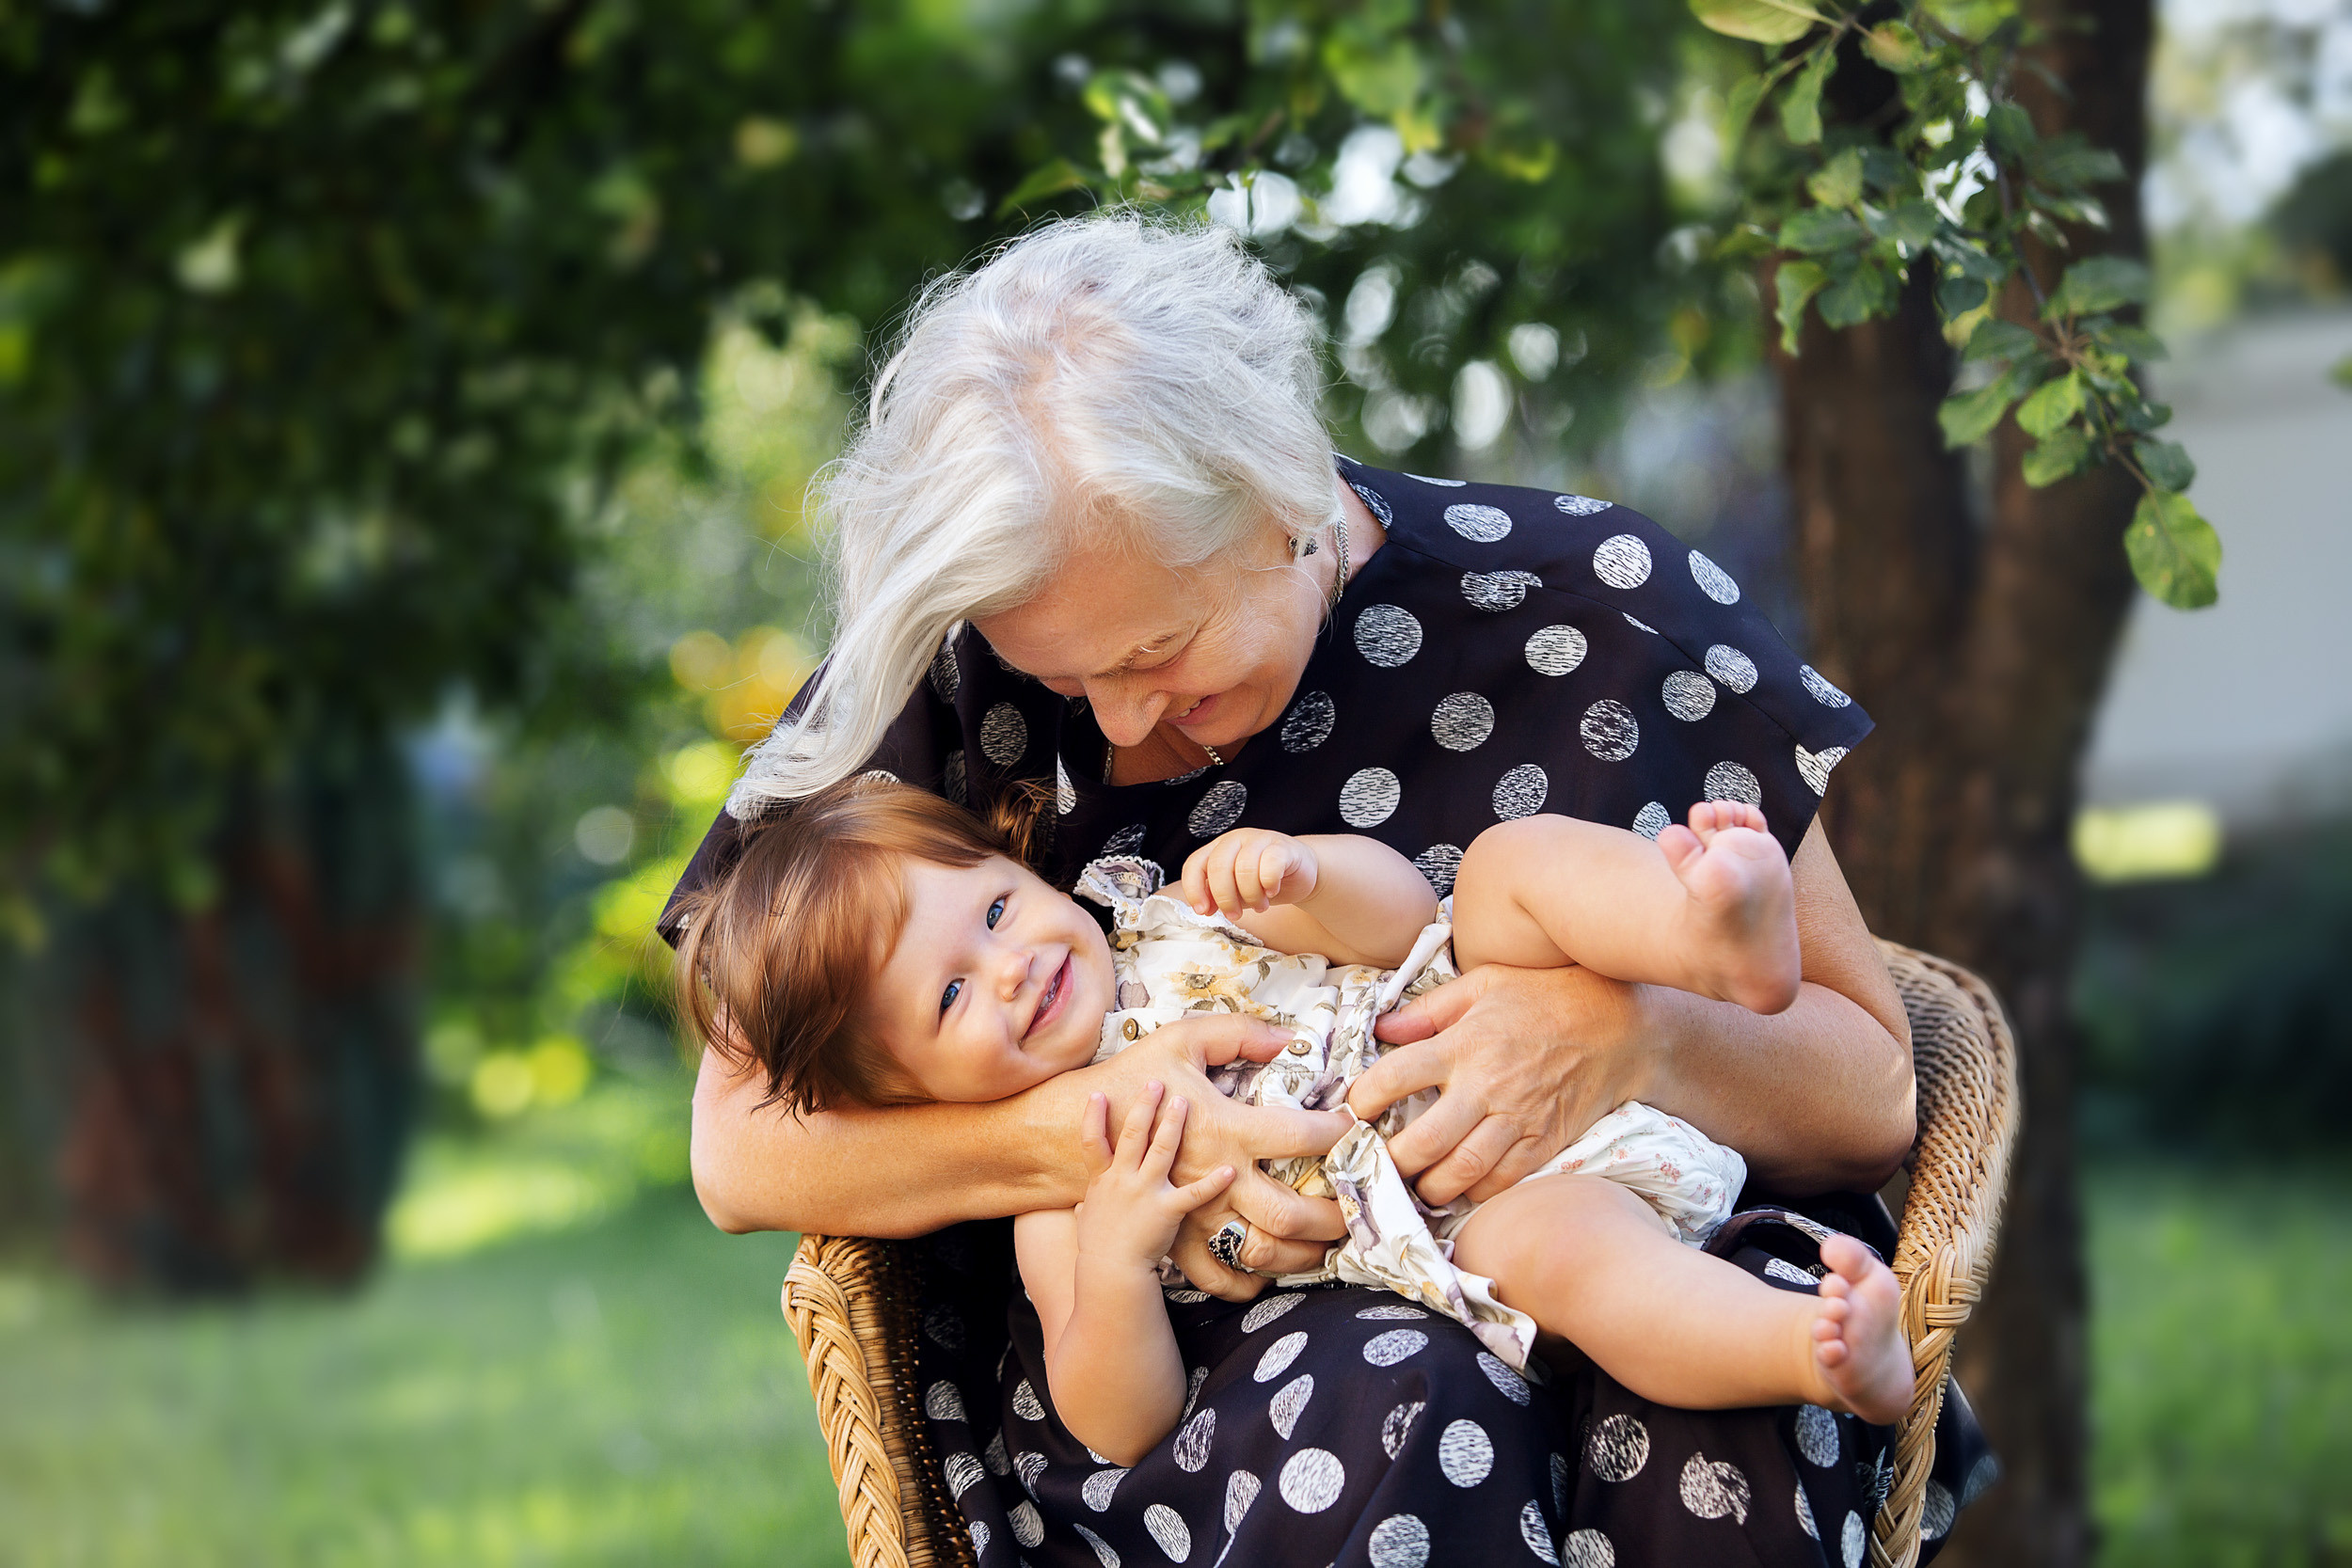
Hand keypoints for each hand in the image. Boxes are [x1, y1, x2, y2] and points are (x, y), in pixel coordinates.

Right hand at [1074, 1084, 1235, 1273]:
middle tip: (1155, 1083)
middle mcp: (1123, 1180)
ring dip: (1173, 1124)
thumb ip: (1087, 1205)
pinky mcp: (1167, 1210)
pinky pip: (1194, 1193)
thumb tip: (1080, 1203)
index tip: (1097, 1092)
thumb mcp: (1086, 1220)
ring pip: (1161, 1150)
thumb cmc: (1098, 1248)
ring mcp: (1145, 1193)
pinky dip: (1213, 1182)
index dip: (1093, 1116)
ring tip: (1183, 1101)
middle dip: (1144, 1106)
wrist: (1109, 1272)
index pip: (1092, 1142)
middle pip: (1132, 1135)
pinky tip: (1229, 1169)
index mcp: (1103, 1180)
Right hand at [1083, 1016, 1350, 1299]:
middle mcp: (1218, 1175)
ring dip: (1302, 1255)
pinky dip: (1249, 1282)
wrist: (1068, 1131)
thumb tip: (1289, 1039)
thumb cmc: (1129, 1080)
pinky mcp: (1178, 1236)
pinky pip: (1219, 1276)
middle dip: (1333, 1216)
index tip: (1357, 1129)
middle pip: (1290, 1212)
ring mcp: (1198, 1213)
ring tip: (1328, 1245)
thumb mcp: (1182, 1041)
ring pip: (1262, 1250)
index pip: (1301, 1134)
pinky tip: (1271, 1272)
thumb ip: (1238, 1034)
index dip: (1338, 1132)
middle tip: (1357, 1207)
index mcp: (1226, 1126)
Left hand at [1182, 828, 1317, 918]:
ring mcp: (1259, 839)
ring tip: (1260, 906)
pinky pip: (1271, 864)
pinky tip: (1272, 891)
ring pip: (1245, 867)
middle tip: (1235, 915)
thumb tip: (1205, 908)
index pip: (1195, 864)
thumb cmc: (1262, 882)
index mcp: (1218, 849)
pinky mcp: (1282, 846)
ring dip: (1251, 895)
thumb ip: (1218, 896)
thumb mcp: (1235, 892)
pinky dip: (1269, 883)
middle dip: (1224, 897)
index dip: (1194, 889)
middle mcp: (1235, 839)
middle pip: (1218, 866)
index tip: (1203, 911)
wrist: (1300, 874)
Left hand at [1346, 963, 1654, 1206]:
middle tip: (1375, 1165)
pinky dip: (1476, 1193)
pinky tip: (1459, 1191)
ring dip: (1429, 1186)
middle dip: (1392, 1161)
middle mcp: (1486, 1086)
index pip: (1395, 1076)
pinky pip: (1503, 1180)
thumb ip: (1429, 1009)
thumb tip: (1383, 1028)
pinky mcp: (1545, 1142)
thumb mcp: (1484, 984)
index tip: (1350, 1112)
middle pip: (1424, 1139)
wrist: (1618, 1027)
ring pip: (1462, 1169)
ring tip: (1413, 1185)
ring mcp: (1517, 1118)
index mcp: (1464, 1044)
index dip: (1362, 1100)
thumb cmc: (1545, 998)